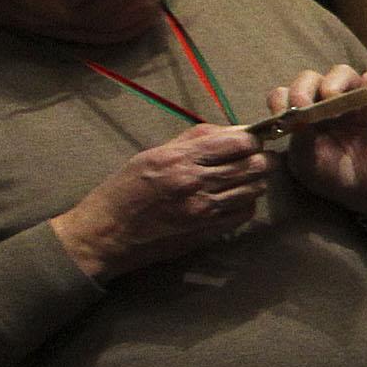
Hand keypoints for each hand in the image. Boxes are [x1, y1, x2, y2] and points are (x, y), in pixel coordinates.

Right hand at [52, 125, 270, 279]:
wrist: (105, 235)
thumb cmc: (125, 191)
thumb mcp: (153, 154)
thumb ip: (194, 140)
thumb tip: (234, 130)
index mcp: (179, 159)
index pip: (240, 143)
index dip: (253, 139)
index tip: (250, 141)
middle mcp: (195, 183)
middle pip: (256, 165)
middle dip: (262, 159)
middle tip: (254, 159)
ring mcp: (204, 211)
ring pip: (256, 189)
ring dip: (255, 181)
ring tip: (242, 179)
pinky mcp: (207, 232)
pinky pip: (245, 213)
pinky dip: (246, 203)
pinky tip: (233, 199)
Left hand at [268, 64, 366, 214]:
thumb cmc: (337, 177)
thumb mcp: (308, 165)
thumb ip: (298, 142)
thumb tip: (287, 125)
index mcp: (305, 117)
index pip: (286, 94)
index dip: (282, 98)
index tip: (281, 113)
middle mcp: (327, 104)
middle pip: (310, 78)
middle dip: (302, 87)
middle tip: (303, 104)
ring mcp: (355, 101)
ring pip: (342, 72)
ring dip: (334, 81)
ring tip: (332, 98)